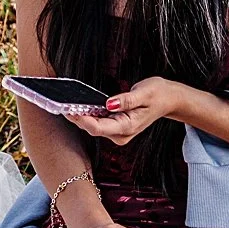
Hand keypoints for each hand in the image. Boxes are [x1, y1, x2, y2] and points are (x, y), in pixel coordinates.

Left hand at [65, 76, 188, 145]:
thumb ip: (126, 100)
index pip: (98, 127)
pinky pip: (96, 122)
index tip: (68, 109)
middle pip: (91, 128)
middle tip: (59, 104)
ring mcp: (117, 132)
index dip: (82, 119)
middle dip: (76, 117)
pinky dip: (86, 114)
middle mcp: (120, 134)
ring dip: (79, 116)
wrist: (169, 99)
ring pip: (92, 126)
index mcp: (127, 128)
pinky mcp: (114, 126)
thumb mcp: (144, 94)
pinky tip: (76, 105)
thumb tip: (109, 104)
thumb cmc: (159, 94)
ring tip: (63, 103)